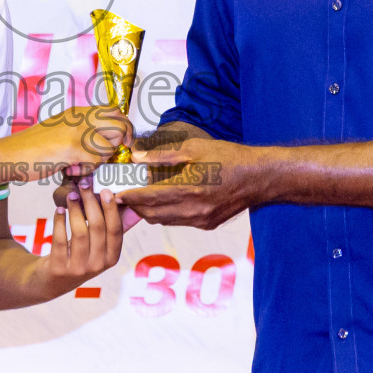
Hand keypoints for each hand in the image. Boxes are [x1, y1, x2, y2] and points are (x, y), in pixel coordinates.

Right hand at [19, 106, 131, 169]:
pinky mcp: (72, 148)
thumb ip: (82, 131)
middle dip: (117, 145)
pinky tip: (70, 169)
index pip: (115, 111)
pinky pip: (95, 163)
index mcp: (78, 112)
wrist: (9, 155)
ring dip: (100, 161)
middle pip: (120, 125)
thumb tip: (106, 141)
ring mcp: (76, 131)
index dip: (123, 127)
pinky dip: (85, 171)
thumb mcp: (61, 130)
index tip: (118, 142)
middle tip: (101, 156)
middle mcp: (80, 117)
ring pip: (110, 147)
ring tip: (81, 164)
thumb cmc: (34, 148)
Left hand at [33, 187, 125, 296]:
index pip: (116, 230)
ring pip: (80, 232)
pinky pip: (60, 239)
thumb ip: (113, 228)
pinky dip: (60, 221)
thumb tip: (132, 206)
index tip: (105, 189)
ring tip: (71, 195)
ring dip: (75, 209)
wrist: (53, 281)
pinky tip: (59, 210)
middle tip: (85, 184)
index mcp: (112, 257)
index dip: (111, 209)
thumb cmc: (79, 256)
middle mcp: (98, 265)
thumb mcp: (99, 247)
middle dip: (91, 202)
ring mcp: (78, 268)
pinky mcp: (59, 267)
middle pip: (98, 227)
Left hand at [120, 137, 275, 229]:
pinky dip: (166, 213)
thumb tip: (137, 157)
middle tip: (123, 195)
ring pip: (162, 220)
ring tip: (139, 198)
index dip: (127, 196)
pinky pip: (178, 222)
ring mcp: (200, 219)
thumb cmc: (229, 157)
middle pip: (151, 213)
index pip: (147, 197)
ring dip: (148, 211)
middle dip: (134, 205)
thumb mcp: (194, 148)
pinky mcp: (206, 224)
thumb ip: (163, 155)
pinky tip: (165, 201)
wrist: (258, 177)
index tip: (114, 193)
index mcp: (188, 188)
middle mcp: (192, 209)